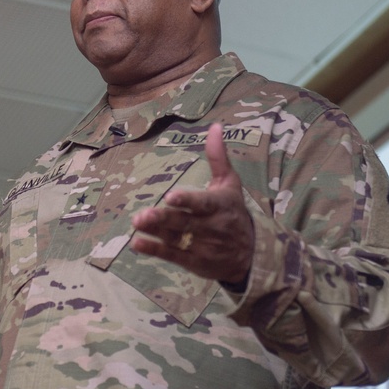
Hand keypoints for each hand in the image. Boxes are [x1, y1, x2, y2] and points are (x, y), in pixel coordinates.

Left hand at [130, 123, 252, 285]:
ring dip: (155, 232)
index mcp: (220, 205)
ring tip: (137, 224)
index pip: (203, 203)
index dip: (188, 201)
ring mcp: (202, 246)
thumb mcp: (230, 184)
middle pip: (185, 222)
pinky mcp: (194, 262)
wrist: (251, 255)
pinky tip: (137, 243)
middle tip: (144, 214)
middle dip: (164, 218)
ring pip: (176, 238)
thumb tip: (215, 126)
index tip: (171, 197)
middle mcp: (211, 227)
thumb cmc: (233, 212)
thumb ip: (218, 157)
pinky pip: (173, 256)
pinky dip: (155, 250)